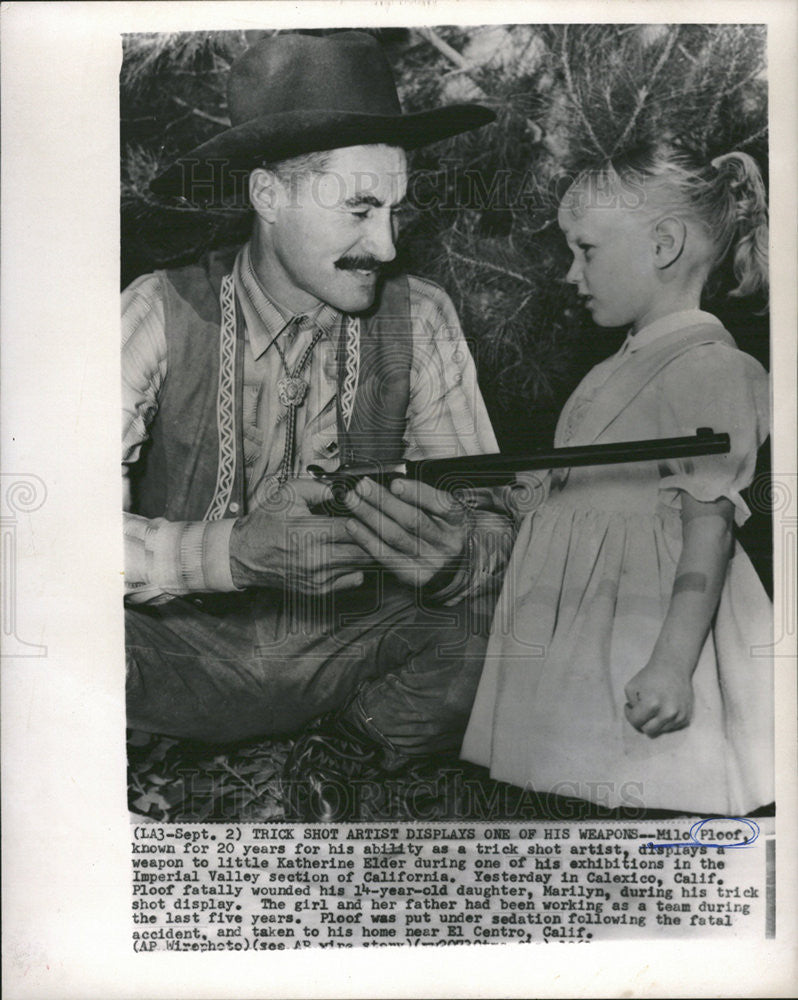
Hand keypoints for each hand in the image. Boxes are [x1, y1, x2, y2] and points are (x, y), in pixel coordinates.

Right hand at [229, 477, 367, 593]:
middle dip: (373, 535)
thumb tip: (347, 488)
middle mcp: (316, 559)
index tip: (372, 509)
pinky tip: (351, 552)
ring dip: (368, 551)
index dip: (367, 516)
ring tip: (368, 536)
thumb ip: (320, 487)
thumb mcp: (289, 493)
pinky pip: (354, 579)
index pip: (353, 527)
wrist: (246, 555)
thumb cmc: (267, 522)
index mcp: (309, 533)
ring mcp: (319, 578)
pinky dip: (357, 566)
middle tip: (379, 524)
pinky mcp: (320, 590)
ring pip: (362, 565)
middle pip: (364, 550)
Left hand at [342, 477, 468, 588]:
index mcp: (458, 520)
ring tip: (352, 501)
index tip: (395, 483)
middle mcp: (447, 542)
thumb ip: (423, 497)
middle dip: (383, 500)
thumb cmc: (443, 533)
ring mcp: (431, 562)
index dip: (416, 493)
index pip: (440, 504)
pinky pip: (385, 556)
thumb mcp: (444, 512)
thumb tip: (391, 483)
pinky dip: (366, 539)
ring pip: (395, 536)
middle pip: (412, 520)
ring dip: (369, 516)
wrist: (454, 568)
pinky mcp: (414, 575)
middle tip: (362, 487)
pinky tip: (353, 526)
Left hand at [623, 657, 694, 737]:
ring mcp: (679, 716)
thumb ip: (631, 706)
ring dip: (654, 721)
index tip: (629, 706)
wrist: (673, 668)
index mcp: (652, 704)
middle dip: (642, 721)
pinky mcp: (686, 718)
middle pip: (649, 731)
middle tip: (640, 710)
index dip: (629, 714)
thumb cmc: (649, 676)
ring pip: (661, 730)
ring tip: (653, 706)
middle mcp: (668, 713)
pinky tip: (663, 707)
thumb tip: (637, 720)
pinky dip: (665, 721)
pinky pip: (671, 727)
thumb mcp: (631, 687)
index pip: (636, 722)